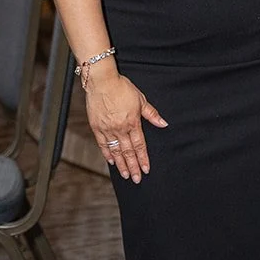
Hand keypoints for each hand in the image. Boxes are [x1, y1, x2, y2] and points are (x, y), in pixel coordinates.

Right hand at [84, 68, 166, 182]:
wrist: (102, 81)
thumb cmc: (121, 87)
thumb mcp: (141, 99)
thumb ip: (152, 114)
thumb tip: (163, 124)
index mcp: (132, 122)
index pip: (140, 145)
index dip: (143, 158)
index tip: (146, 169)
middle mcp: (120, 128)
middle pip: (128, 152)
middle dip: (133, 166)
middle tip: (136, 178)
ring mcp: (107, 129)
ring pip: (116, 151)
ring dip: (121, 164)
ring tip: (125, 174)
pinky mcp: (96, 127)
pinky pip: (102, 144)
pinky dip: (107, 153)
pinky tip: (111, 161)